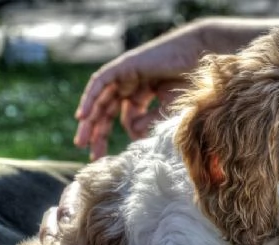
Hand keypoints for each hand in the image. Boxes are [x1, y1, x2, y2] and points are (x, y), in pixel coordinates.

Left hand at [74, 23, 206, 159]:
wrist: (197, 56)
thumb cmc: (188, 82)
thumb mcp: (168, 109)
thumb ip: (149, 121)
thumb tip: (130, 133)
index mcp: (142, 95)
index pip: (125, 119)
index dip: (120, 137)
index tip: (113, 155)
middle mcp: (130, 85)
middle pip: (108, 111)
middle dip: (98, 132)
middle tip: (91, 154)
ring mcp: (125, 75)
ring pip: (101, 100)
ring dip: (89, 121)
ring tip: (81, 142)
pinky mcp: (123, 65)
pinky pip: (100, 82)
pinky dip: (90, 98)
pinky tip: (83, 116)